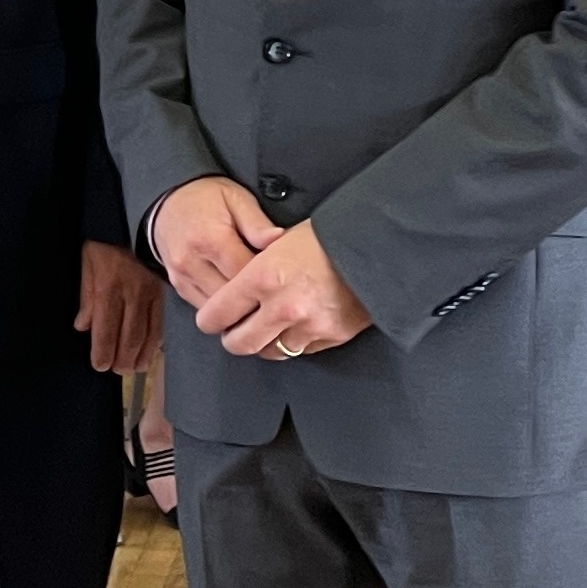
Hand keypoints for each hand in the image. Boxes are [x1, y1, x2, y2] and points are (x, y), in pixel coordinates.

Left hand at [74, 240, 161, 373]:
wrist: (138, 218)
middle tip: (119, 372)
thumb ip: (85, 294)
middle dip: (123, 358)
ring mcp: (151, 293)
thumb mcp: (87, 262)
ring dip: (141, 354)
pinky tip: (154, 350)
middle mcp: (131, 294)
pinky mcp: (164, 291)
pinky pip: (162, 320)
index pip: (105, 328)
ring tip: (135, 367)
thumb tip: (83, 326)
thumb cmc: (105, 241)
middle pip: (129, 335)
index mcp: (108, 287)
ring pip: (148, 332)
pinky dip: (158, 339)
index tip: (100, 365)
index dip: (102, 351)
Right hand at [153, 176, 284, 311]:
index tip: (284, 275)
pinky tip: (238, 298)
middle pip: (232, 296)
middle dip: (256, 296)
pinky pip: (206, 307)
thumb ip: (256, 223)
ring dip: (240, 306)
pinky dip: (224, 307)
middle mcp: (191, 262)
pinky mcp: (179, 286)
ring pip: (218, 308)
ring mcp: (182, 277)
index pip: (246, 272)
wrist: (167, 202)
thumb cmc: (207, 197)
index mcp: (210, 240)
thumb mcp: (236, 198)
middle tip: (276, 290)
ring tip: (259, 296)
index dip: (268, 277)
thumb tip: (278, 239)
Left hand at [193, 220, 371, 359]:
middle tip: (232, 332)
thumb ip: (255, 268)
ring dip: (264, 343)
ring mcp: (309, 325)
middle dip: (232, 339)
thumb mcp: (280, 241)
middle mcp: (282, 306)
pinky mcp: (332, 336)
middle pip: (239, 344)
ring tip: (264, 330)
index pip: (218, 313)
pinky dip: (296, 341)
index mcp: (263, 277)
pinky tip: (296, 325)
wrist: (377, 245)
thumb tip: (233, 287)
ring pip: (271, 352)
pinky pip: (303, 349)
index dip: (209, 319)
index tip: (209, 320)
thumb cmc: (327, 235)